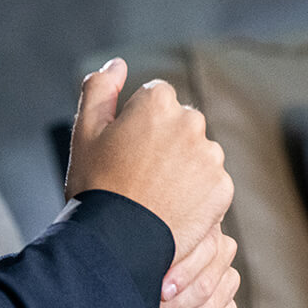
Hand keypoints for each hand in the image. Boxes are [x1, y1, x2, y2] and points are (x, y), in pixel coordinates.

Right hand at [64, 59, 232, 260]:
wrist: (115, 243)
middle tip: (137, 176)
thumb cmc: (95, 186)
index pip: (155, 99)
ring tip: (153, 196)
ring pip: (197, 155)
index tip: (124, 152)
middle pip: (180, 125)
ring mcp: (210, 156)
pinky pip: (211, 184)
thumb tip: (118, 64)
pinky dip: (196, 195)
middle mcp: (191, 121)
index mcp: (158, 101)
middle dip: (164, 144)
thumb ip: (100, 89)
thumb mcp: (85, 131)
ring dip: (182, 169)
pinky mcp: (222, 188)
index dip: (136, 125)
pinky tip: (171, 210)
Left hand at [151, 223, 239, 307]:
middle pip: (203, 288)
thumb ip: (161, 241)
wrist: (146, 264)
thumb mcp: (152, 235)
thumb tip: (149, 248)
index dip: (182, 274)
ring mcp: (227, 283)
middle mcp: (222, 253)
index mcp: (206, 230)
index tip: (160, 291)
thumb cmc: (148, 246)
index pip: (205, 253)